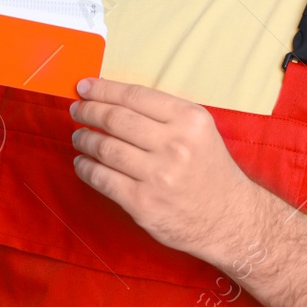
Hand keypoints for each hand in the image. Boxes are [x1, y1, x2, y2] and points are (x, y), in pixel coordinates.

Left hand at [69, 77, 261, 260]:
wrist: (229, 219)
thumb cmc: (209, 171)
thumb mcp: (200, 131)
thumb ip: (164, 114)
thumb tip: (115, 99)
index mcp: (189, 120)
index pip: (135, 96)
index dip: (103, 89)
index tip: (85, 87)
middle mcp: (175, 145)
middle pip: (115, 119)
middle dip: (88, 111)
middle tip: (77, 110)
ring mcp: (158, 176)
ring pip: (105, 148)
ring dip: (84, 139)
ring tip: (79, 137)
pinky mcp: (143, 203)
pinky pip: (102, 179)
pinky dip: (86, 168)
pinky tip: (82, 162)